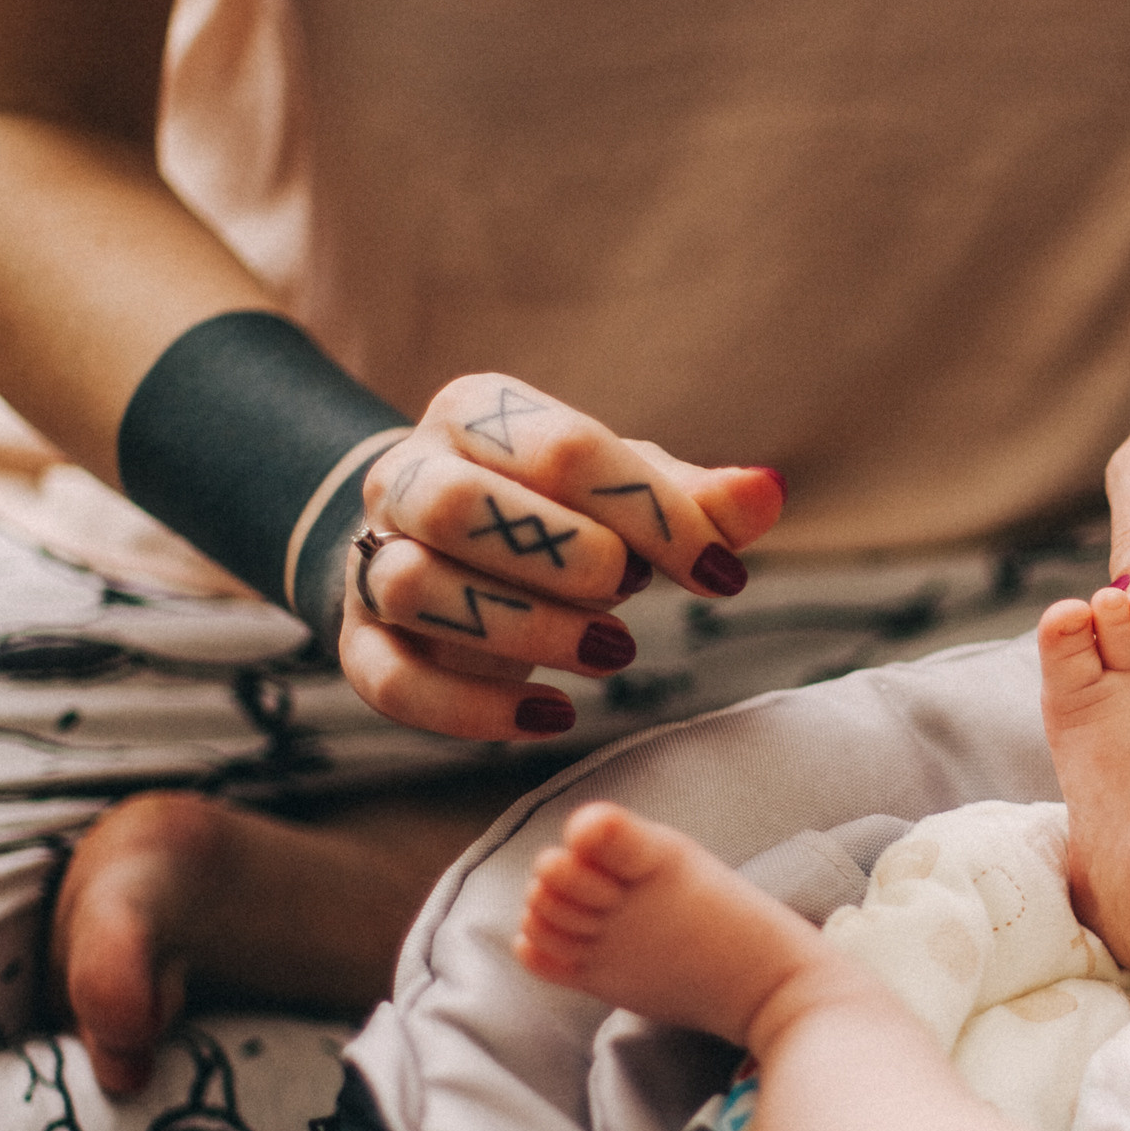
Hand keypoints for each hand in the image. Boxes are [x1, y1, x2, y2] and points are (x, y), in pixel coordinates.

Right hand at [340, 374, 783, 737]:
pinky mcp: (360, 644)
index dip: (649, 513)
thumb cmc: (558, 512)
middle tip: (629, 592)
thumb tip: (769, 491)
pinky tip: (554, 716)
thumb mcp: (627, 493)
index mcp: (476, 414)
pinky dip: (473, 711)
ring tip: (611, 653)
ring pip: (416, 588)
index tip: (721, 573)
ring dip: (525, 630)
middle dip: (558, 554)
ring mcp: (370, 560)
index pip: (558, 450)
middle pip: (457, 504)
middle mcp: (407, 476)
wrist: (443, 549)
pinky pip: (392, 680)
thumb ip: (694, 499)